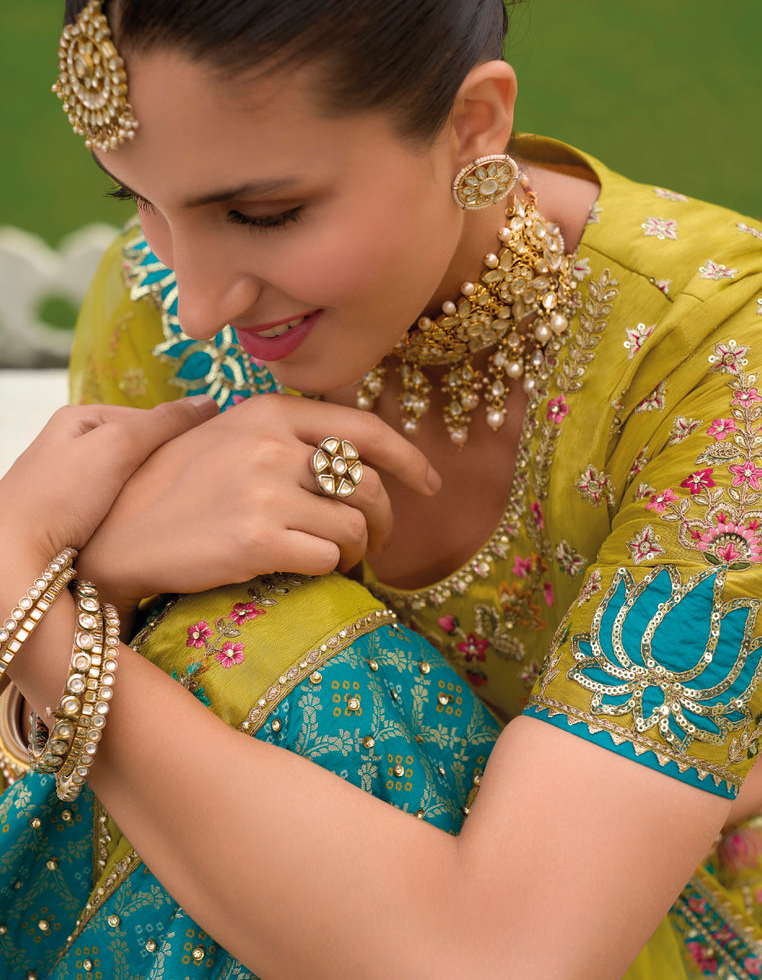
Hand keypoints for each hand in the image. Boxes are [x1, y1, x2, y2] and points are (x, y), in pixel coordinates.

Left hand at [0, 398, 217, 562]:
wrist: (14, 559)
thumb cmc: (57, 496)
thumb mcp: (116, 445)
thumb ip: (163, 422)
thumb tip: (209, 402)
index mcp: (77, 419)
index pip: (145, 416)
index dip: (175, 434)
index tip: (200, 453)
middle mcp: (73, 448)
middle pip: (140, 450)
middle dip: (164, 465)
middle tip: (189, 483)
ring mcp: (74, 486)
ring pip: (133, 483)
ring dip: (152, 495)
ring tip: (171, 508)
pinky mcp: (77, 520)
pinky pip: (121, 509)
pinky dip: (137, 516)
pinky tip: (147, 526)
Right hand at [78, 393, 439, 608]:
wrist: (114, 534)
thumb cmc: (171, 486)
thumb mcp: (222, 433)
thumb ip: (281, 430)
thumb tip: (346, 444)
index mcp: (268, 411)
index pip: (364, 428)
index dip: (409, 457)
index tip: (429, 483)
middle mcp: (270, 444)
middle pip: (370, 483)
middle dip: (387, 519)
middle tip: (378, 540)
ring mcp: (264, 490)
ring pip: (355, 525)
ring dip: (360, 549)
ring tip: (341, 558)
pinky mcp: (257, 539)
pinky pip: (328, 557)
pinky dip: (332, 568)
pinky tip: (313, 569)